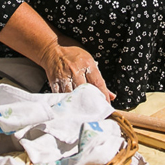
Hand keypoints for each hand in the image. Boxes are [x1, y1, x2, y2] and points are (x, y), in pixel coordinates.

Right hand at [0, 2, 115, 102]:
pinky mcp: (54, 82)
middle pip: (85, 91)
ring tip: (85, 114)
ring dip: (79, 105)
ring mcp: (64, 76)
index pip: (98, 83)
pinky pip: (61, 95)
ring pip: (73, 95)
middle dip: (92, 102)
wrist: (52, 50)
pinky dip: (67, 103)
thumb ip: (99, 80)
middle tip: (97, 113)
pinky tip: (72, 110)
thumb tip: (112, 96)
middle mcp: (75, 70)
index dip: (104, 96)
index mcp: (87, 63)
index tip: (107, 106)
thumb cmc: (74, 56)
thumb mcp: (89, 62)